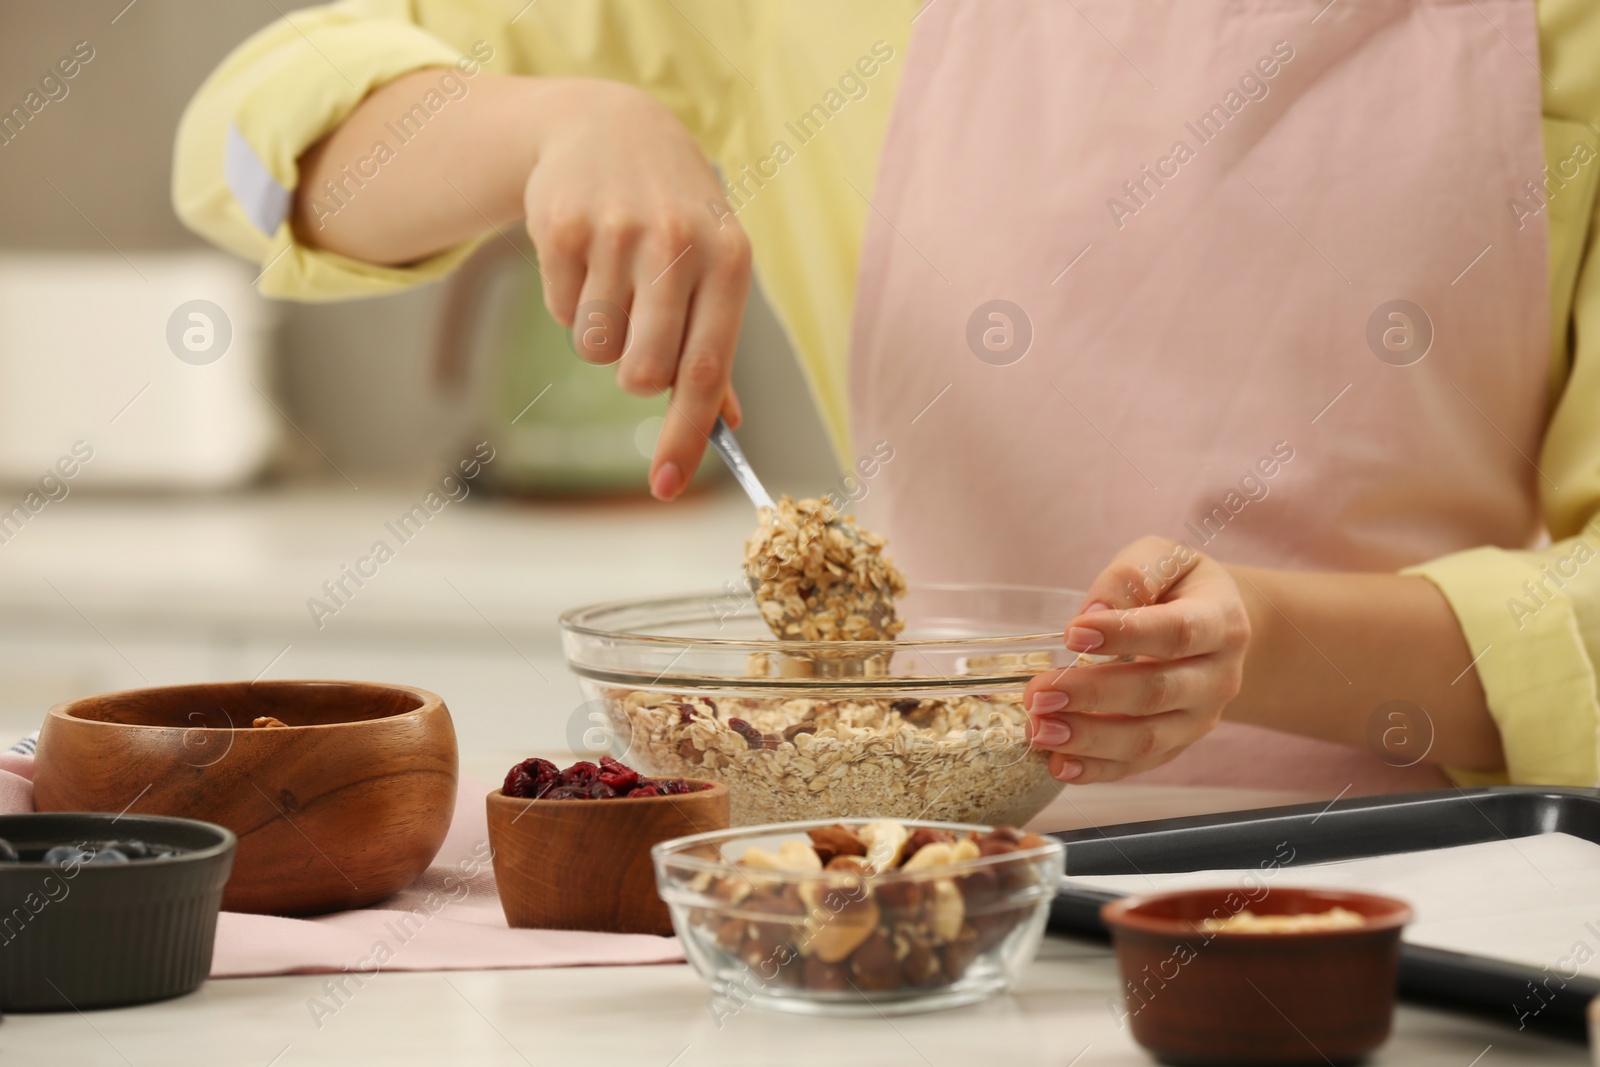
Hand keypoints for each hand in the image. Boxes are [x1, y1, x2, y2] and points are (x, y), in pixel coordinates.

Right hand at [523, 79, 749, 499]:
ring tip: (614, 280)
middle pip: (641, 372)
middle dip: (633, 375)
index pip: (705, 370)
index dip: (685, 436)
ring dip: (600, 333)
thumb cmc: (675, 215)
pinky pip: (559, 311)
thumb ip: (716, 346)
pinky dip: (569, 298)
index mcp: (728, 261)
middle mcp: (676, 244)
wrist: (611, 127)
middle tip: (637, 335)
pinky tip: (586, 255)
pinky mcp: (560, 225)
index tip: (665, 485)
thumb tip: (728, 427)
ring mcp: (616, 231)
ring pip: (594, 347)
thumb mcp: (714, 264)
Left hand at [1023, 536, 1250, 783]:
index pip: (1176, 633)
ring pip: (1147, 739)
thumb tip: (1093, 612)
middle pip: (1156, 693)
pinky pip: (1138, 765)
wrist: (1214, 629)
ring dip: (1089, 739)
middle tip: (1039, 692)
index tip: (1072, 634)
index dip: (1124, 634)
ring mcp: (1200, 718)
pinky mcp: (1177, 745)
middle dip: (1093, 695)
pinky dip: (1097, 770)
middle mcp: (1218, 677)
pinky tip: (1058, 765)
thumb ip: (1132, 576)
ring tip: (1040, 731)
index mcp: (1221, 622)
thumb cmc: (1179, 587)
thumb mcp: (1164, 559)